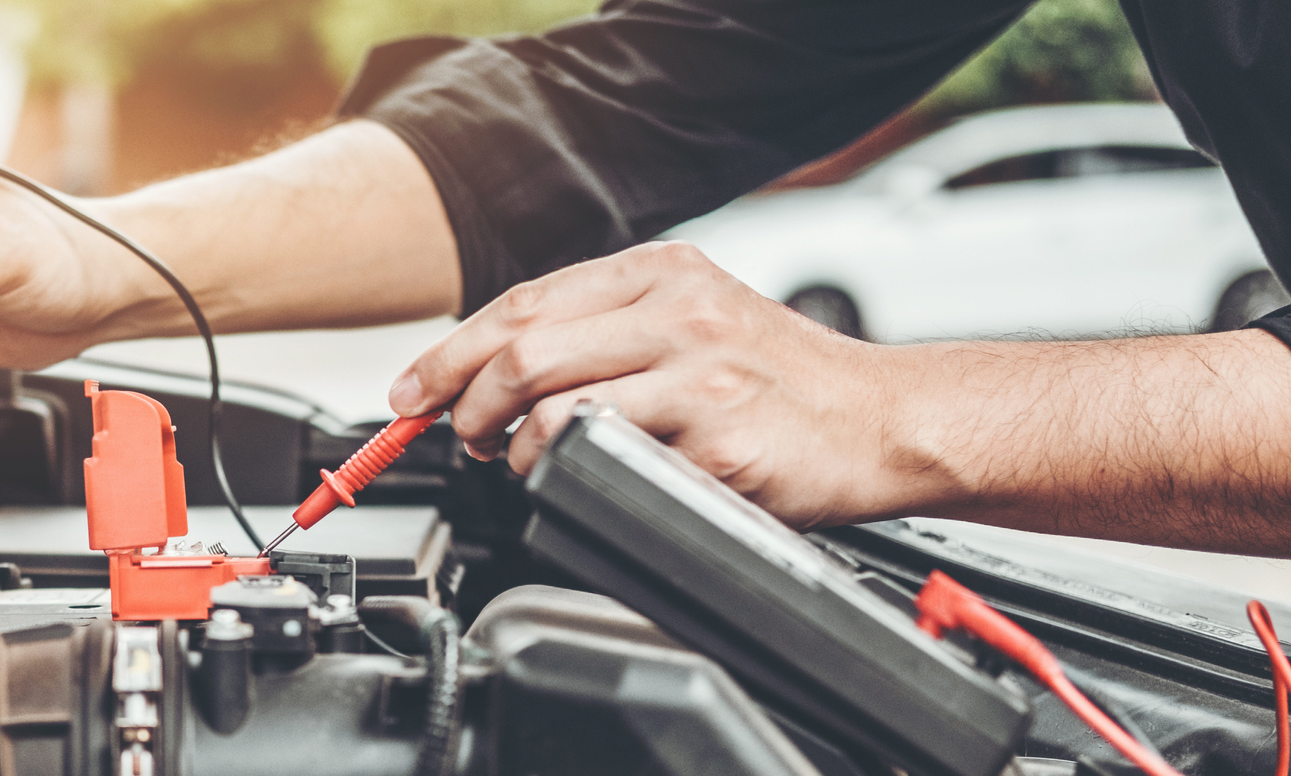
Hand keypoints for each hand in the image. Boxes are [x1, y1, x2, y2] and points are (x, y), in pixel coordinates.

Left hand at [387, 241, 950, 528]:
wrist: (888, 421)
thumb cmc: (786, 383)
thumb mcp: (698, 320)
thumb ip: (608, 331)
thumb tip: (497, 367)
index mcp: (664, 272)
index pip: (524, 303)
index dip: (451, 350)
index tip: (413, 388)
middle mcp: (679, 310)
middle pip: (523, 349)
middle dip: (463, 399)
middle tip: (458, 433)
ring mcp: (699, 372)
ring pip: (553, 402)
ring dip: (512, 443)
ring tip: (517, 458)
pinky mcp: (717, 436)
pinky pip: (608, 453)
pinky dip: (569, 470)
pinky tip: (576, 475)